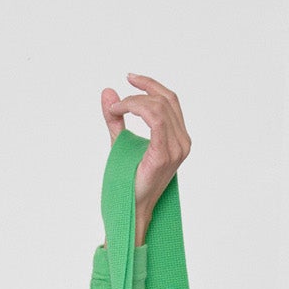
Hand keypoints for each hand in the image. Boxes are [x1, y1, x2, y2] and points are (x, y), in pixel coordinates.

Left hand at [100, 74, 191, 244]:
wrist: (130, 211)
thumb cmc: (128, 182)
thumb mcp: (120, 143)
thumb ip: (116, 118)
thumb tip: (107, 91)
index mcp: (178, 138)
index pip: (170, 100)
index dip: (151, 84)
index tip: (130, 78)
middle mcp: (182, 142)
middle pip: (165, 100)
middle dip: (140, 91)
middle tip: (116, 100)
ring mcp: (176, 149)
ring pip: (159, 107)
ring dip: (134, 101)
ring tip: (115, 109)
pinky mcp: (164, 155)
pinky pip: (156, 120)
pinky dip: (137, 109)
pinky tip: (121, 111)